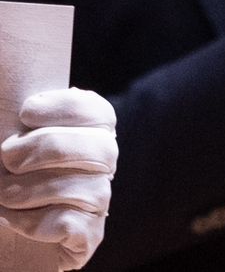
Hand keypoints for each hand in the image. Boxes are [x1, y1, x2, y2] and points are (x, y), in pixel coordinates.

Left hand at [0, 88, 116, 269]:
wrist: (5, 235)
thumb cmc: (8, 180)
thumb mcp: (15, 150)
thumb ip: (21, 130)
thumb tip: (18, 101)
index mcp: (89, 134)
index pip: (98, 112)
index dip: (65, 107)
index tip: (25, 113)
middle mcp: (102, 166)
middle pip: (99, 147)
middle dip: (46, 147)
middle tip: (6, 157)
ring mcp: (98, 201)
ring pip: (85, 188)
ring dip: (30, 190)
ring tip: (2, 194)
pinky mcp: (88, 234)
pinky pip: (71, 223)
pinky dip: (34, 222)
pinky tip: (12, 219)